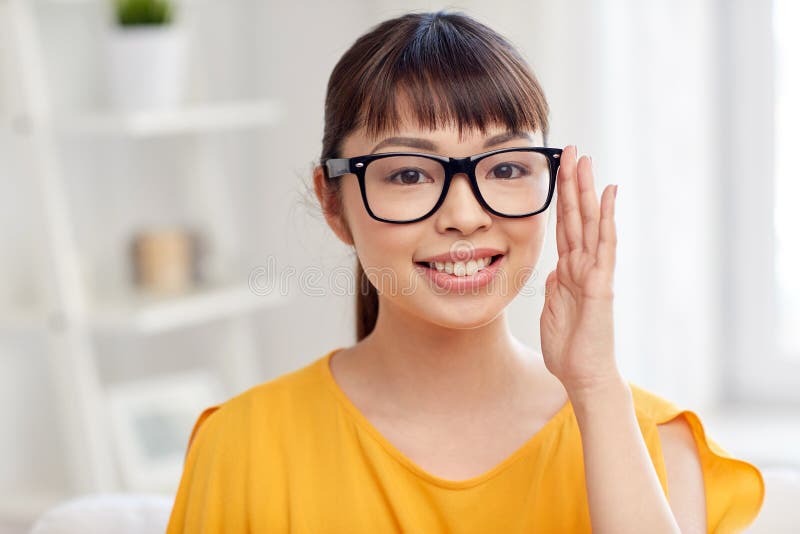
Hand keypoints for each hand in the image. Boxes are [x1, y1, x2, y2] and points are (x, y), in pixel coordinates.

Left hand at [540, 145, 619, 396]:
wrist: (582, 375)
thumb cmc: (569, 348)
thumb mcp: (552, 310)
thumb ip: (554, 287)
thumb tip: (554, 270)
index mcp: (568, 271)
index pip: (564, 226)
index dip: (561, 198)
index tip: (558, 170)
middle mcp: (582, 265)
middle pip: (577, 216)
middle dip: (573, 183)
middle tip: (572, 150)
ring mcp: (594, 272)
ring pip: (591, 222)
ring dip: (587, 191)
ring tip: (586, 160)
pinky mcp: (601, 283)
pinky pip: (604, 245)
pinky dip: (607, 218)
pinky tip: (609, 194)